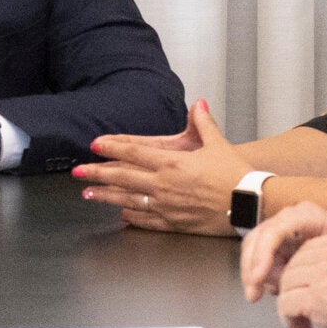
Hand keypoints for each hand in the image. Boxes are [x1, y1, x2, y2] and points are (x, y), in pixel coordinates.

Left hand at [75, 101, 244, 233]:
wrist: (249, 203)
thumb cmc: (236, 175)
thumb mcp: (218, 144)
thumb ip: (203, 124)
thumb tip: (198, 104)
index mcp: (172, 163)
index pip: (133, 153)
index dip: (111, 148)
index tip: (94, 145)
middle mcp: (163, 185)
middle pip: (122, 177)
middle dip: (96, 172)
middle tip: (77, 171)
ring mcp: (165, 205)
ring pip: (127, 200)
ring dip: (105, 196)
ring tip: (87, 193)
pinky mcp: (173, 223)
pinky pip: (145, 220)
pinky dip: (130, 216)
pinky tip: (119, 214)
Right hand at [238, 201, 326, 302]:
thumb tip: (310, 271)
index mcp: (306, 216)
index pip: (274, 231)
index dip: (262, 254)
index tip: (258, 277)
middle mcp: (290, 221)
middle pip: (257, 240)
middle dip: (251, 269)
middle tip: (254, 294)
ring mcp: (282, 234)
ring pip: (253, 252)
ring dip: (254, 276)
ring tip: (268, 295)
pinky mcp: (277, 249)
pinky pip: (258, 262)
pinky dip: (260, 278)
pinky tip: (273, 291)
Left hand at [273, 224, 326, 327]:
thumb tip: (318, 286)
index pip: (310, 249)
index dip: (304, 274)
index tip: (306, 290)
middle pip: (294, 265)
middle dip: (293, 289)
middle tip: (301, 310)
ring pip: (287, 284)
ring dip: (290, 306)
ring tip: (303, 322)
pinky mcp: (319, 297)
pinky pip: (286, 304)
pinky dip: (289, 321)